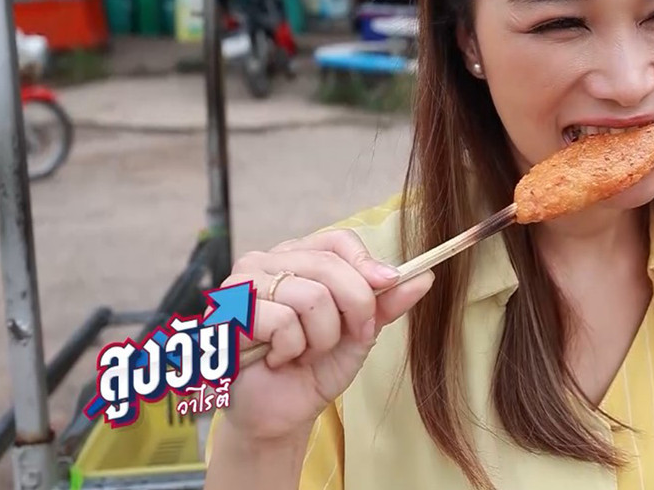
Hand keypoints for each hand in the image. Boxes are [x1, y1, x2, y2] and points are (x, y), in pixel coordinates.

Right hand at [218, 229, 432, 441]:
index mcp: (298, 257)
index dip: (366, 265)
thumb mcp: (361, 333)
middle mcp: (267, 261)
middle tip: (345, 338)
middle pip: (330, 266)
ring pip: (310, 296)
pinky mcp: (227, 312)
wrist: (281, 413)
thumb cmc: (315, 368)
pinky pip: (282, 321)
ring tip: (303, 351)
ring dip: (320, 337)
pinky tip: (278, 358)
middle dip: (352, 310)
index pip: (338, 240)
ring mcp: (243, 284)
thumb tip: (426, 276)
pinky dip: (291, 349)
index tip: (387, 286)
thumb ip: (388, 303)